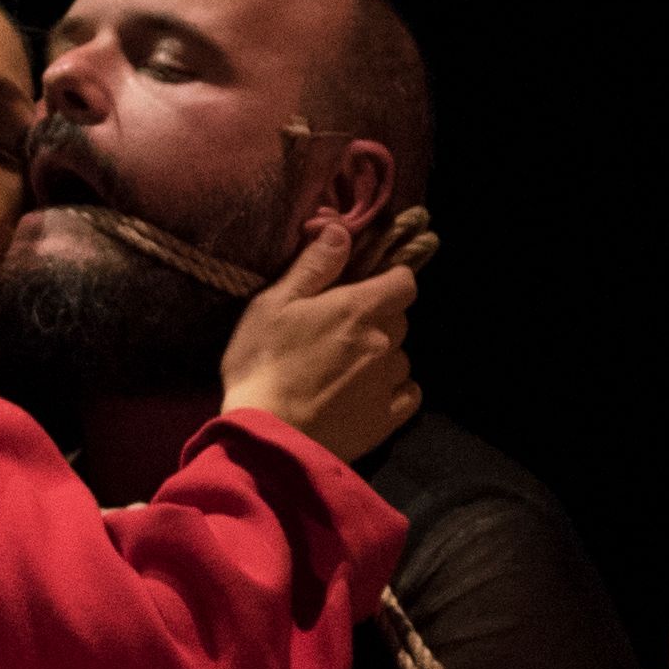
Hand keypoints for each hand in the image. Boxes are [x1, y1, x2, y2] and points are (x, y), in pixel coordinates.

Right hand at [218, 208, 421, 458]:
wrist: (267, 438)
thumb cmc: (262, 365)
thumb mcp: (273, 305)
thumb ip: (313, 266)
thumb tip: (341, 230)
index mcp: (359, 309)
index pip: (403, 282)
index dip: (389, 280)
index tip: (367, 287)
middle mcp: (385, 343)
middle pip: (400, 320)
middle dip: (379, 320)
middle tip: (341, 331)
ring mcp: (389, 383)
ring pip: (400, 358)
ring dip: (381, 357)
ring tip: (345, 370)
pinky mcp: (386, 420)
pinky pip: (407, 395)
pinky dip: (393, 390)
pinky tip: (365, 395)